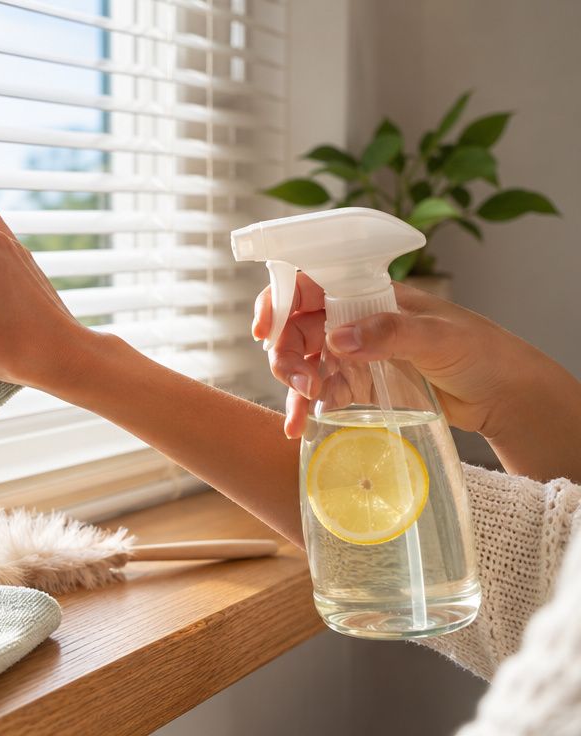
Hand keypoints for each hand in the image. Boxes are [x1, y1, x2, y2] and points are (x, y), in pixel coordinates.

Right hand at [253, 274, 579, 462]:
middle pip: (296, 328)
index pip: (308, 285)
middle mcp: (353, 319)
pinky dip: (305, 409)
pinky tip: (299, 428)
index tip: (266, 330)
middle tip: (299, 382)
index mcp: (368, 293)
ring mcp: (353, 354)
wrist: (503, 395)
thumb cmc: (480, 351)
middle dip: (285, 353)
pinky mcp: (357, 385)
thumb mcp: (438, 336)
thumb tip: (338, 338)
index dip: (279, 302)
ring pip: (302, 362)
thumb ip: (389, 332)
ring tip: (306, 407)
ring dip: (294, 384)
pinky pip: (319, 393)